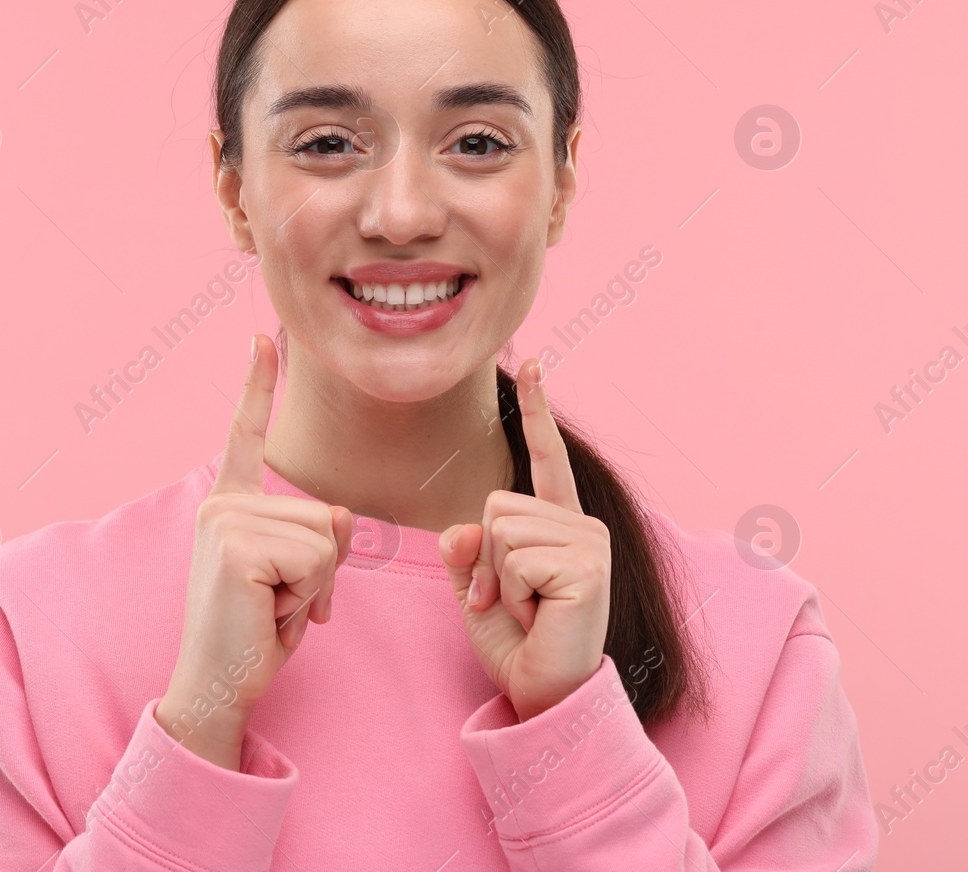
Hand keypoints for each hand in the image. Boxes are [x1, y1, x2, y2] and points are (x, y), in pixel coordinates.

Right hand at [155, 334, 353, 769]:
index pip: (246, 437)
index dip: (257, 386)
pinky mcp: (237, 548)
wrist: (217, 683)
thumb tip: (344, 517)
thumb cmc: (255, 632)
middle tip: (281, 603)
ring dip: (316, 587)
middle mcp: (221, 504)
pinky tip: (272, 615)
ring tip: (275, 609)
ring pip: (326, 537)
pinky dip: (309, 598)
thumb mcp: (297, 577)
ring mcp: (225, 522)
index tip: (263, 337)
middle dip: (322, 569)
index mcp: (228, 504)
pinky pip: (318, 560)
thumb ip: (320, 537)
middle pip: (325, 512)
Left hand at [438, 359, 610, 721]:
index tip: (532, 360)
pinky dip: (508, 593)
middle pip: (494, 504)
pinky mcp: (588, 566)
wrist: (546, 694)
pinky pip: (512, 558)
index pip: (544, 457)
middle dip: (484, 560)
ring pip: (499, 528)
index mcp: (558, 523)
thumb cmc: (516, 642)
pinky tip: (538, 615)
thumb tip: (464, 526)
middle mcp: (581, 524)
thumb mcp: (474, 588)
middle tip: (510, 601)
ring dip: (496, 580)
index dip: (536, 409)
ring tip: (527, 609)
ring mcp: (590, 542)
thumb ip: (464, 549)